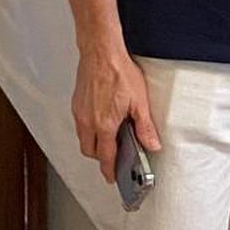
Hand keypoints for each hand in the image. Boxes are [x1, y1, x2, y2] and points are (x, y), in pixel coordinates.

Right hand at [72, 45, 160, 182]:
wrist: (100, 52)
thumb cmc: (118, 71)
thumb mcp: (140, 101)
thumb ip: (145, 127)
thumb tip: (152, 144)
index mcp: (104, 124)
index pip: (106, 156)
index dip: (109, 170)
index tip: (112, 177)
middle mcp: (88, 121)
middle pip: (90, 151)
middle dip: (100, 158)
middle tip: (113, 159)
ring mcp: (80, 112)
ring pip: (83, 138)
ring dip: (94, 143)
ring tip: (109, 139)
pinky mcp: (76, 103)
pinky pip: (80, 124)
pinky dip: (89, 130)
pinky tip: (101, 121)